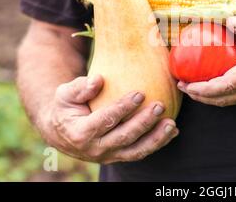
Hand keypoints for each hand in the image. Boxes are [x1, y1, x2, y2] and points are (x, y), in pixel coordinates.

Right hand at [39, 75, 178, 162]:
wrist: (63, 132)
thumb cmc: (66, 107)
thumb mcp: (65, 94)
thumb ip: (80, 87)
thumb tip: (98, 79)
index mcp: (81, 133)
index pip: (105, 120)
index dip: (123, 108)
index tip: (139, 93)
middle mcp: (96, 149)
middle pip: (124, 137)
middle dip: (144, 122)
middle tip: (159, 105)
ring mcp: (109, 155)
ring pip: (136, 150)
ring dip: (156, 138)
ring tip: (171, 124)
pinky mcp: (120, 156)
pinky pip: (141, 152)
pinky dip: (158, 143)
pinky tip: (172, 131)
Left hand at [177, 15, 235, 106]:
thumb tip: (228, 22)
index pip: (225, 87)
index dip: (203, 89)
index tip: (187, 85)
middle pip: (222, 99)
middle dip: (200, 95)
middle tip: (183, 85)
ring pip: (229, 101)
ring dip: (209, 97)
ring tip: (193, 86)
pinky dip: (221, 94)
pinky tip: (214, 83)